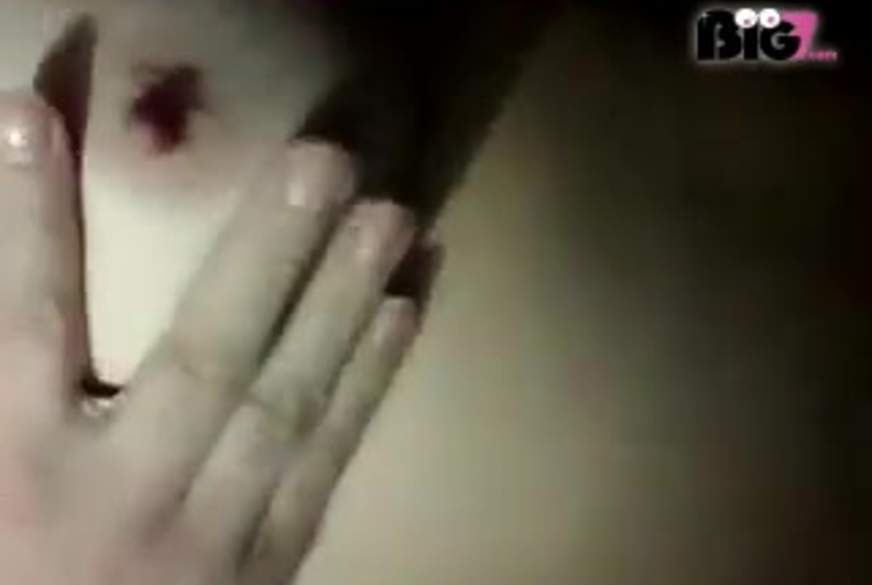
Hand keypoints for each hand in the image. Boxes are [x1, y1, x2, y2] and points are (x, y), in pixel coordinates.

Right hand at [0, 89, 417, 584]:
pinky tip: (403, 310)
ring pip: (290, 404)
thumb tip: (24, 309)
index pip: (26, 322)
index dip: (29, 219)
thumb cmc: (21, 575)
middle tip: (327, 162)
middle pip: (206, 355)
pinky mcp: (273, 562)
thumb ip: (10, 385)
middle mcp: (129, 493)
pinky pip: (328, 461)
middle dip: (268, 252)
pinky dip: (369, 380)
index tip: (35, 116)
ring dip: (346, 302)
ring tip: (394, 219)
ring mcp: (215, 533)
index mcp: (23, 473)